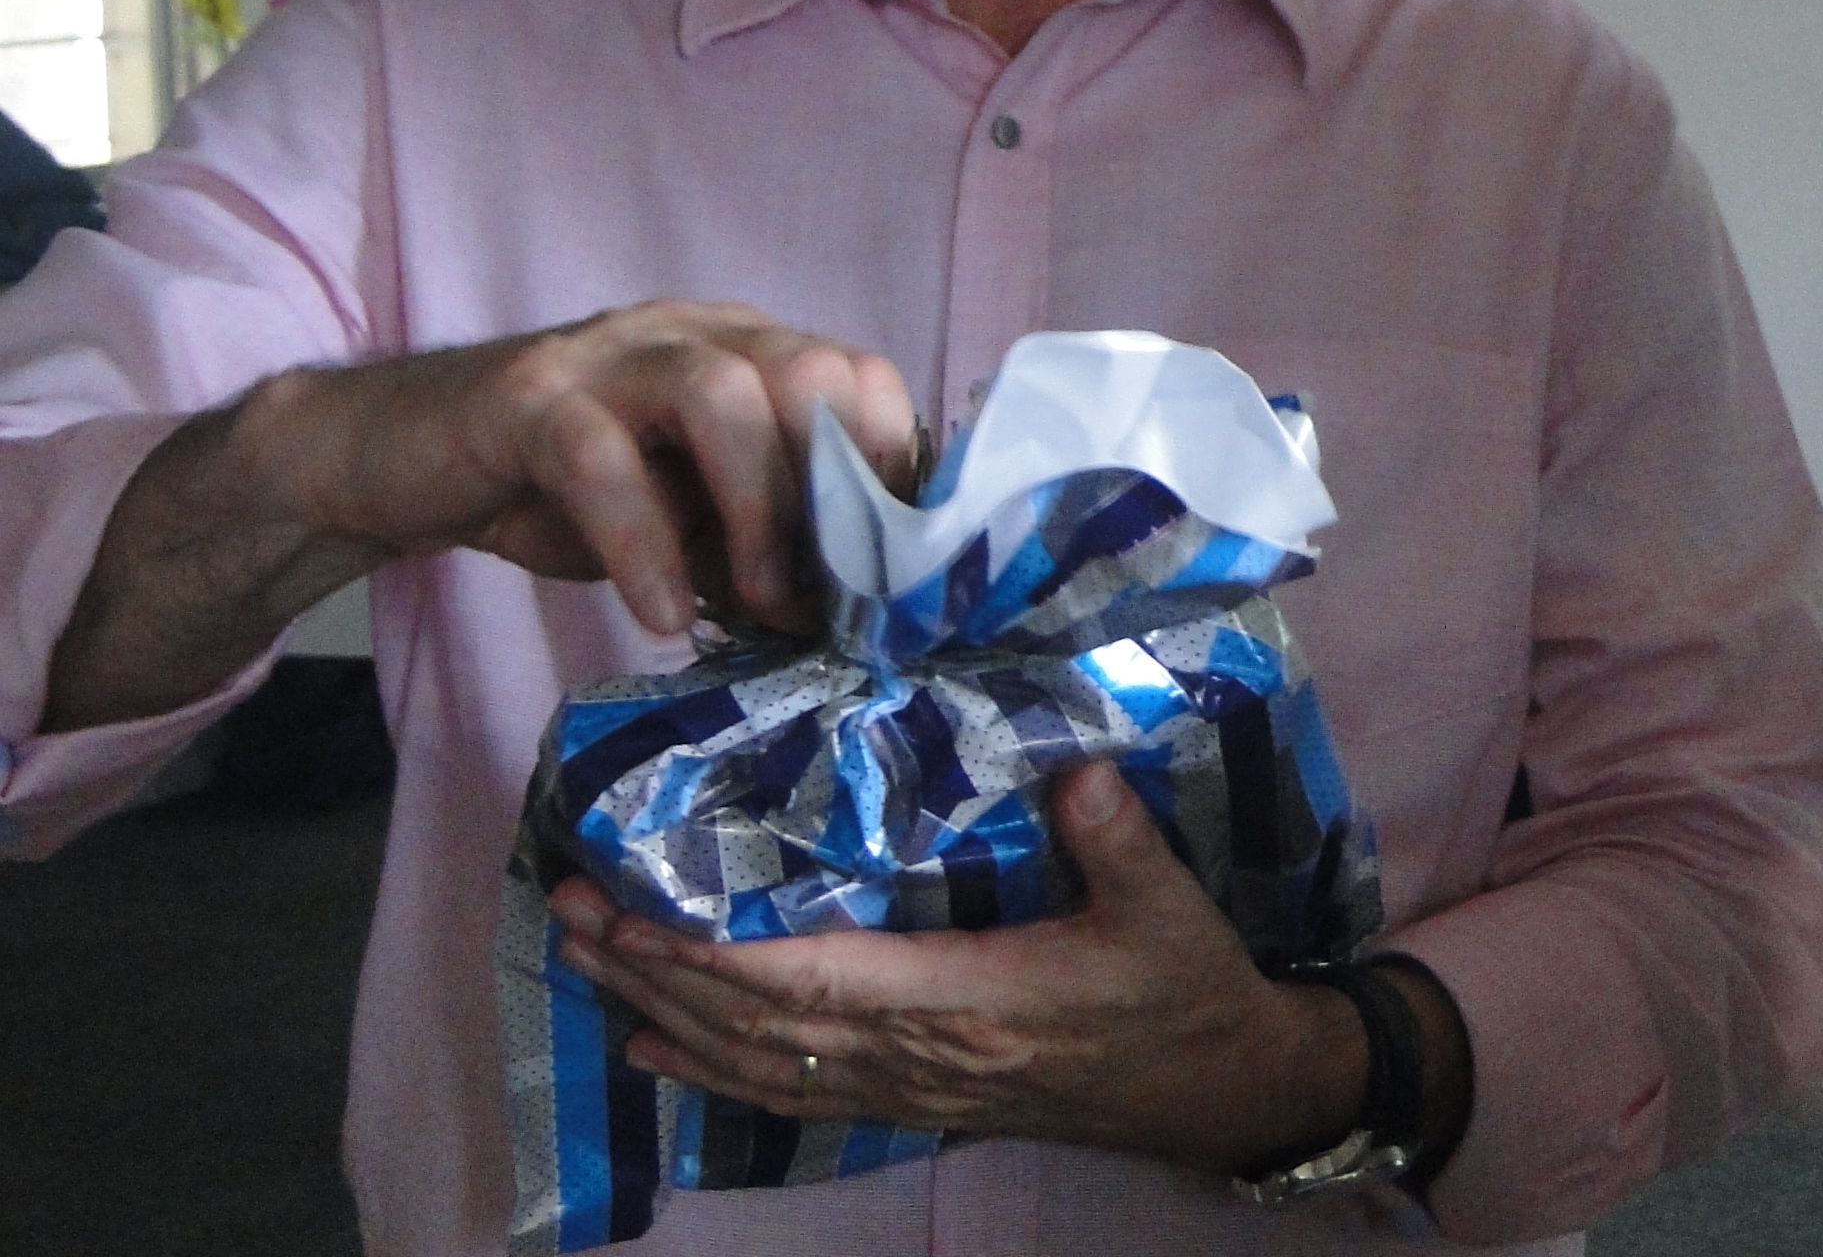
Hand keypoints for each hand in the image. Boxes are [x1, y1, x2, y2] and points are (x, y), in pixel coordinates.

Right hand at [246, 299, 915, 633]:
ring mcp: (609, 355)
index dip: (890, 467)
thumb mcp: (683, 520)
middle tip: (838, 592)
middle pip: (806, 371)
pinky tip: (658, 612)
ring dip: (757, 507)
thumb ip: (758, 541)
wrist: (399, 456)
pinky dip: (643, 542)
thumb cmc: (562, 492)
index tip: (901, 566)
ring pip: (717, 393)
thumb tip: (850, 612)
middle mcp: (692, 334)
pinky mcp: (528, 396)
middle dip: (836, 487)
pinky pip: (599, 458)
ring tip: (762, 603)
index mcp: (747, 351)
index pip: (858, 375)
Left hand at [550, 762, 1370, 1174]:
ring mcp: (907, 1085)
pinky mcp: (915, 1098)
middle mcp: (914, 1053)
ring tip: (585, 958)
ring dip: (660, 1009)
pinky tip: (653, 1046)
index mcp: (962, 1001)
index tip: (633, 902)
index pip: (804, 982)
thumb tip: (1073, 764)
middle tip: (566, 903)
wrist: (1216, 1088)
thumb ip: (1116, 837)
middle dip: (650, 964)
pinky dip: (711, 1068)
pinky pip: (789, 1091)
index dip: (708, 950)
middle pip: (750, 1020)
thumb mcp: (1167, 907)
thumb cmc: (1185, 990)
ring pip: (754, 1059)